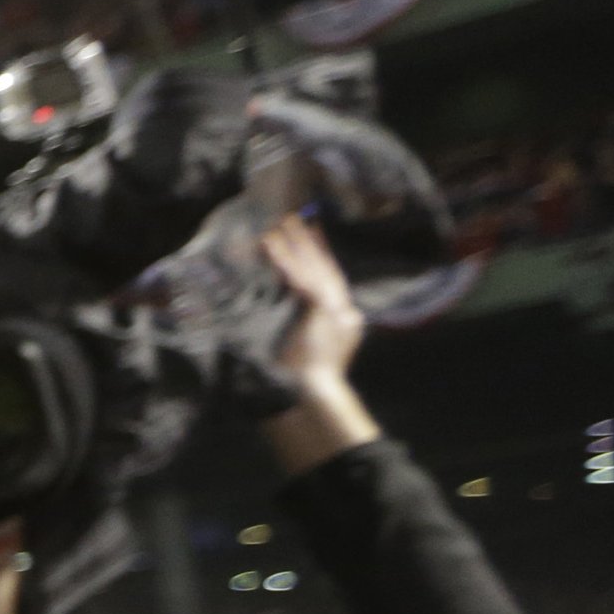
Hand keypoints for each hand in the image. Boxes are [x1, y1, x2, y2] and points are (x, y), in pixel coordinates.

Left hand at [257, 215, 381, 475]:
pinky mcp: (319, 308)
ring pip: (313, 268)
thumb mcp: (308, 355)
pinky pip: (298, 278)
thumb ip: (306, 336)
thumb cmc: (306, 382)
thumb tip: (289, 324)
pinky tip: (270, 244)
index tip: (313, 237)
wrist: (313, 393)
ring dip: (296, 245)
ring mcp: (334, 307)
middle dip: (312, 244)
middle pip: (325, 268)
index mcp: (343, 319)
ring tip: (282, 223)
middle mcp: (343, 309)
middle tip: (301, 219)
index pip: (331, 281)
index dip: (322, 258)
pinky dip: (283, 260)